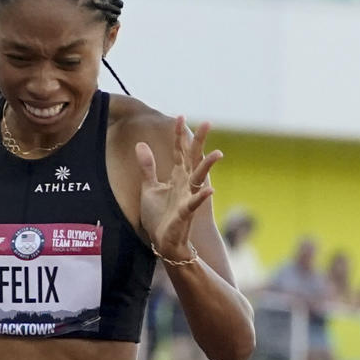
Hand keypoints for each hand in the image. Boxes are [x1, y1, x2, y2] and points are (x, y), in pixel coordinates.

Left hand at [135, 117, 222, 260]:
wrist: (162, 242)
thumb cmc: (158, 217)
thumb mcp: (149, 188)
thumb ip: (147, 167)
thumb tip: (141, 144)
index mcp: (177, 177)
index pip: (179, 151)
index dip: (178, 135)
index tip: (179, 116)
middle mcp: (185, 184)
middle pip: (193, 159)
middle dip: (199, 141)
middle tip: (208, 123)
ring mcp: (187, 197)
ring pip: (199, 178)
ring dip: (208, 166)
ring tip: (218, 153)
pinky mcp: (185, 213)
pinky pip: (194, 203)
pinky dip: (201, 197)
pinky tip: (210, 190)